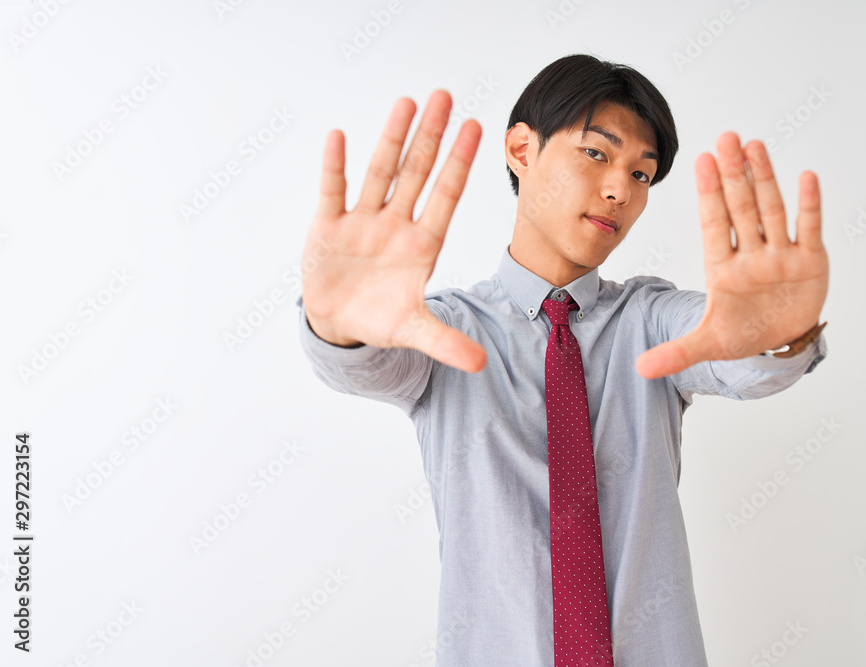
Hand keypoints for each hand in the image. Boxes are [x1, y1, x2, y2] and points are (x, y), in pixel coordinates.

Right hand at [300, 90, 487, 373]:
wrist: (338, 324)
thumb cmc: (379, 319)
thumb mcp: (412, 330)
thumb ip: (444, 342)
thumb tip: (479, 365)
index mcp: (422, 244)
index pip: (446, 196)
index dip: (459, 163)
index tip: (475, 127)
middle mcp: (395, 224)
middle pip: (416, 172)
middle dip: (430, 136)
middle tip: (444, 95)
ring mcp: (362, 222)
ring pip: (379, 173)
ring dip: (391, 139)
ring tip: (406, 102)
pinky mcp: (328, 226)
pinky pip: (333, 192)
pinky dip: (335, 167)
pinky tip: (339, 137)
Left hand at [635, 132, 828, 378]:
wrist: (779, 343)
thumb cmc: (743, 333)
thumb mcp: (708, 344)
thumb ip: (676, 353)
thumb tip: (641, 370)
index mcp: (724, 268)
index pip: (715, 224)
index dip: (709, 193)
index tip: (702, 161)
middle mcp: (751, 255)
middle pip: (741, 208)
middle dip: (734, 174)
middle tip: (726, 137)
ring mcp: (780, 255)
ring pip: (772, 211)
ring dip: (765, 179)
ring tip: (755, 145)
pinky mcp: (810, 262)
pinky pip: (808, 229)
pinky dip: (809, 206)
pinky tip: (806, 177)